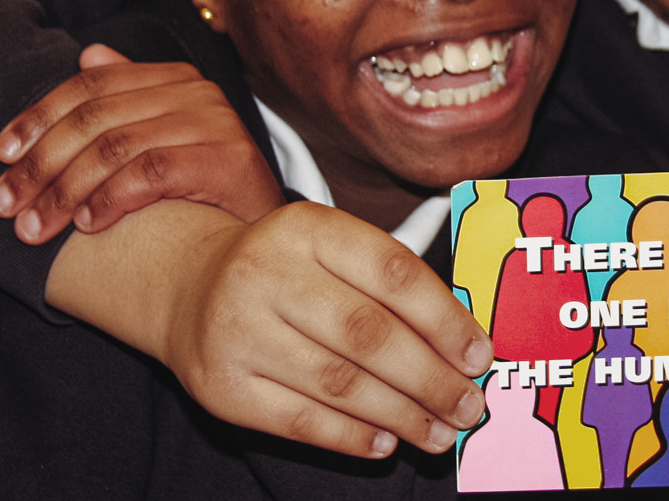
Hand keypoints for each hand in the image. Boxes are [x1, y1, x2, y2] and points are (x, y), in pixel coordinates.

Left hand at [0, 44, 281, 243]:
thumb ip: (125, 100)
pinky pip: (151, 172)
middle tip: (5, 207)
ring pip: (116, 146)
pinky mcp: (229, 159)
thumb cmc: (202, 194)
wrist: (266, 239)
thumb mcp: (159, 143)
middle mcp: (196, 92)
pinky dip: (111, 198)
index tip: (1, 157)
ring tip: (36, 228)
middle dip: (41, 164)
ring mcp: (216, 122)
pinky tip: (87, 225)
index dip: (39, 117)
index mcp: (174, 79)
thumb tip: (88, 53)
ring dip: (65, 190)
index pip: (91, 86)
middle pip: (96, 117)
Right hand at [49, 199, 494, 457]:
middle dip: (431, 378)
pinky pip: (300, 421)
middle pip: (368, 335)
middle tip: (470, 405)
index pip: (391, 272)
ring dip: (402, 414)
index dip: (445, 319)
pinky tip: (387, 441)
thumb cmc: (286, 267)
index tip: (481, 355)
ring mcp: (238, 331)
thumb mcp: (331, 246)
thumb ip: (391, 281)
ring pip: (339, 383)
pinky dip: (352, 436)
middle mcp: (266, 273)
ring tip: (440, 431)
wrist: (187, 286)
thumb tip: (464, 343)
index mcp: (307, 227)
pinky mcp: (222, 387)